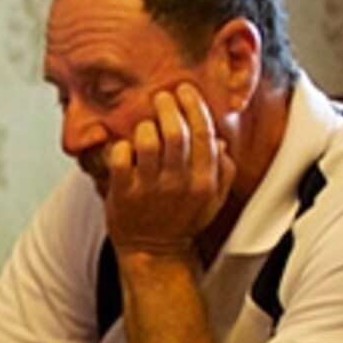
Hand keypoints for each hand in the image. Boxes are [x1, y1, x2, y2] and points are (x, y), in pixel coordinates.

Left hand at [101, 80, 233, 257]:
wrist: (155, 252)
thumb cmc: (183, 221)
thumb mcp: (213, 199)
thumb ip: (222, 170)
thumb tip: (220, 142)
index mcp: (204, 180)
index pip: (203, 133)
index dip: (194, 106)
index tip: (185, 90)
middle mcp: (178, 182)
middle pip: (176, 132)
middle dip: (169, 107)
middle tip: (162, 97)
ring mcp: (150, 188)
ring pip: (148, 142)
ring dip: (146, 126)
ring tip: (146, 123)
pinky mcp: (123, 194)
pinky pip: (120, 159)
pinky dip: (122, 146)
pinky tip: (125, 146)